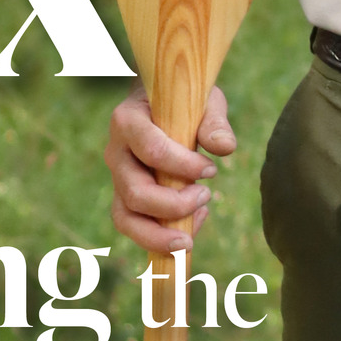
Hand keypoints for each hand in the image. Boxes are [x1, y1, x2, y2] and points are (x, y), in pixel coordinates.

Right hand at [106, 80, 237, 257]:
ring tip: (189, 240)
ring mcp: (118, 178)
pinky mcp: (125, 197)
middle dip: (174, 205)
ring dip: (158, 235)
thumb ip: (214, 122)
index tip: (212, 170)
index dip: (184, 166)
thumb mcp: (203, 100)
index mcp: (128, 120)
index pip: (152, 150)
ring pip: (125, 218)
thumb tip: (224, 148)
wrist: (160, 105)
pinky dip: (161, 235)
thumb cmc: (183, 102)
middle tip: (207, 195)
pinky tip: (194, 222)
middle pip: (135, 192)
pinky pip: (136, 226)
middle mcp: (116, 152)